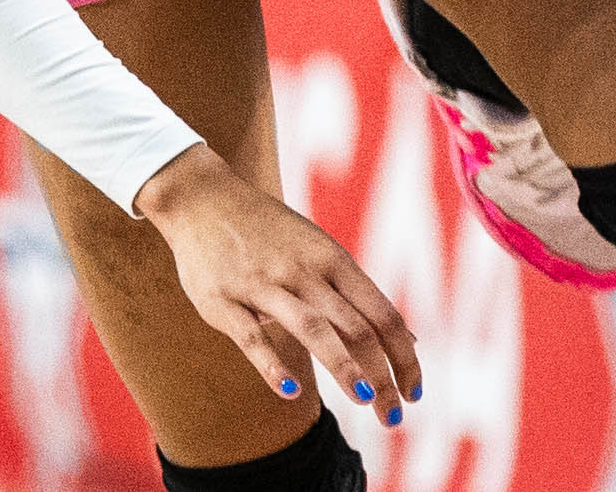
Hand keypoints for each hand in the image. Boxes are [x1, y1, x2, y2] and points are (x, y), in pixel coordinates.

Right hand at [136, 146, 421, 414]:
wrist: (201, 197)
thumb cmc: (269, 232)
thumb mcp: (321, 251)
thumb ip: (359, 296)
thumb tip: (410, 340)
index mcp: (332, 260)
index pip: (382, 313)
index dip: (404, 356)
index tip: (414, 393)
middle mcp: (303, 271)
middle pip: (355, 328)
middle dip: (381, 376)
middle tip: (393, 418)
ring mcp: (263, 284)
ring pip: (312, 328)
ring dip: (343, 366)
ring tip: (365, 401)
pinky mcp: (223, 300)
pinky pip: (252, 336)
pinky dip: (273, 365)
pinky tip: (292, 391)